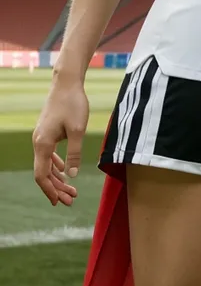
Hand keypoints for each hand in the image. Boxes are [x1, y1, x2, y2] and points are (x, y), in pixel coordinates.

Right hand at [33, 77, 88, 204]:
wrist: (67, 83)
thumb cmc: (73, 104)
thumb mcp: (77, 130)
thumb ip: (74, 153)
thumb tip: (71, 176)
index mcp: (43, 143)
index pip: (42, 175)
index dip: (50, 190)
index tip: (60, 202)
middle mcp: (38, 142)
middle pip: (44, 172)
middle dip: (56, 188)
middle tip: (71, 200)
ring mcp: (41, 137)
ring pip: (46, 164)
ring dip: (58, 178)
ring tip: (71, 190)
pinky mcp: (47, 132)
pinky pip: (48, 154)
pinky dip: (56, 165)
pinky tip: (65, 171)